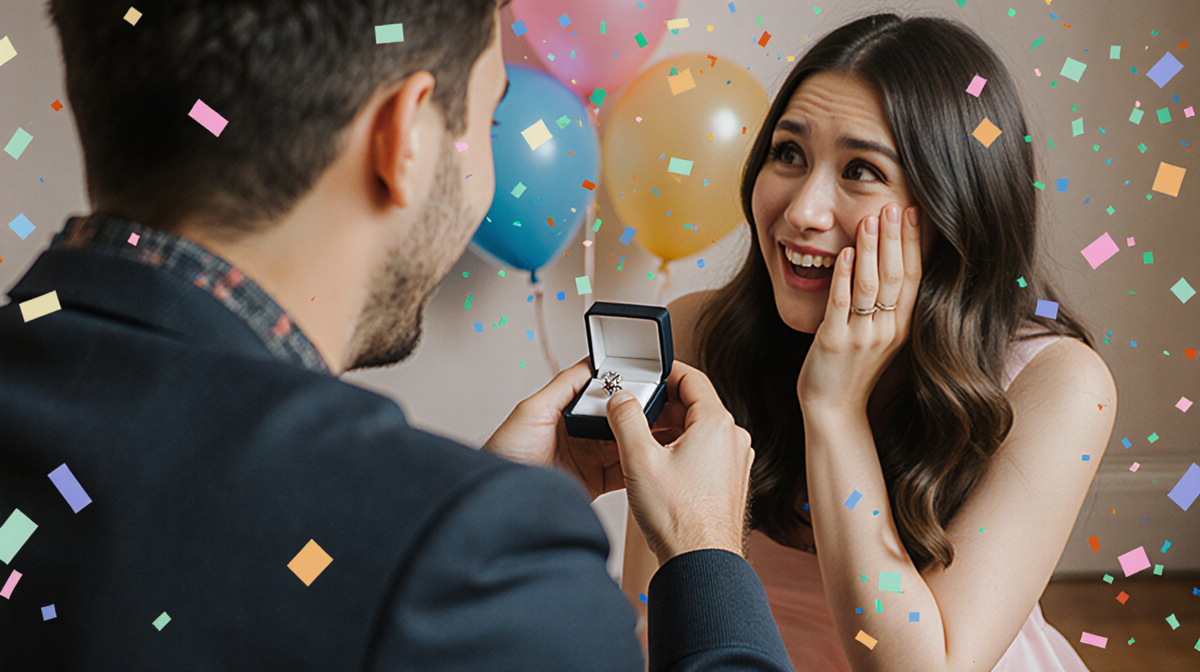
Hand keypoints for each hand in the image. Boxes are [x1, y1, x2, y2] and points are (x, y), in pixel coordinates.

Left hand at [483, 357, 684, 499]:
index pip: (603, 395)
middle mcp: (580, 434)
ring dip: (644, 439)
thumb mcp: (531, 410)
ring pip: (626, 444)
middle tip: (667, 409)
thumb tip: (589, 364)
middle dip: (641, 415)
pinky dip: (640, 466)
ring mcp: (589, 459)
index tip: (648, 385)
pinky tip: (652, 459)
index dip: (625, 390)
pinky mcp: (595, 483)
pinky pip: (624, 472)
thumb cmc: (505, 454)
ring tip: (666, 433)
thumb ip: (562, 386)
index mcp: (566, 412)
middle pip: (620, 419)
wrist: (502, 500)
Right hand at [607, 361, 754, 565]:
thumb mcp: (640, 459)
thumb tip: (621, 399)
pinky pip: (705, 452)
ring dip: (670, 429)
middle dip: (662, 405)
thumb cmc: (679, 519)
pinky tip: (659, 467)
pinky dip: (682, 450)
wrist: (701, 562)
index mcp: (717, 424)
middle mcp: (733, 439)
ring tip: (642, 443)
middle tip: (634, 412)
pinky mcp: (730, 481)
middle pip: (695, 404)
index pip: (692, 378)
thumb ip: (626, 419)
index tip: (647, 374)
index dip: (665, 372)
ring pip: (699, 430)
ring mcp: (735, 462)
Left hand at [797, 202, 921, 413]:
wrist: (834, 409)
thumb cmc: (853, 370)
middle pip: (896, 276)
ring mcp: (862, 337)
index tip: (913, 213)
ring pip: (869, 285)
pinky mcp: (834, 343)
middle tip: (894, 206)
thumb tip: (888, 266)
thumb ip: (887, 307)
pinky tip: (842, 253)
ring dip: (869, 250)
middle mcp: (887, 331)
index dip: (913, 244)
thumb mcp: (880, 338)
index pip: (914, 277)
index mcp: (902, 327)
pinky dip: (842, 276)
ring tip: (869, 220)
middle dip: (895, 239)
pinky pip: (840, 304)